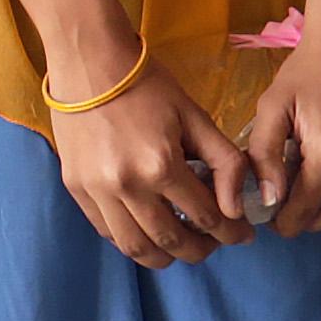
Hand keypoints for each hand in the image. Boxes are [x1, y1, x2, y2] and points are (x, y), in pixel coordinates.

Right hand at [54, 55, 256, 267]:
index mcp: (160, 166)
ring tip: (183, 247)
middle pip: (169, 241)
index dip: (230, 232)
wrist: (90, 65)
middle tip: (216, 244)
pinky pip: (107, 231)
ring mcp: (95, 192)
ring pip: (134, 246)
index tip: (243, 234)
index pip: (204, 216)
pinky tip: (150, 233)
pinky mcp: (76, 189)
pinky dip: (132, 241)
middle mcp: (125, 186)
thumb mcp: (196, 117)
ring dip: (164, 256)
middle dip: (200, 250)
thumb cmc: (149, 86)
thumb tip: (236, 207)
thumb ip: (224, 162)